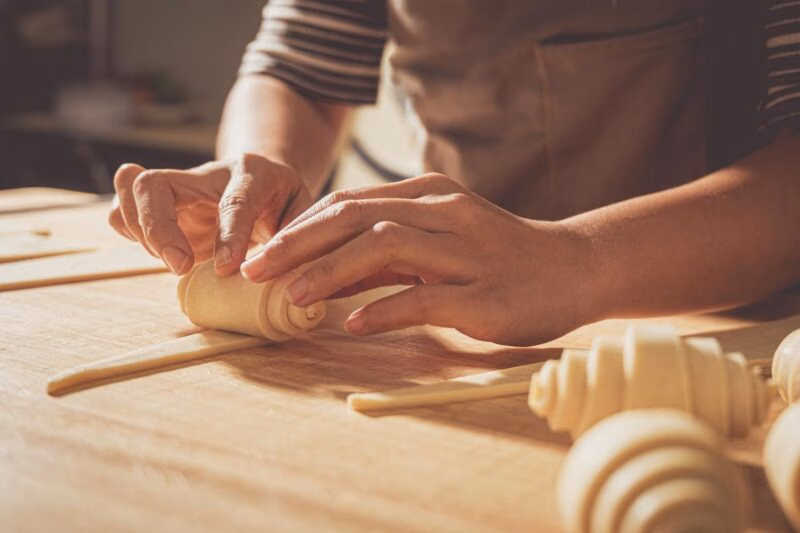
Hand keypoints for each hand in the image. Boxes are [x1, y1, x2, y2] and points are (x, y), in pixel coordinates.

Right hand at [108, 153, 311, 275]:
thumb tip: (277, 269)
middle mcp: (206, 175)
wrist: (263, 177)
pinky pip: (125, 210)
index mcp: (252, 173)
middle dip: (158, 228)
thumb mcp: (302, 212)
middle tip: (181, 267)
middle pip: (157, 184)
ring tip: (173, 261)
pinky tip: (160, 252)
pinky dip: (131, 232)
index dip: (228, 235)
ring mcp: (178, 188)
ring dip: (140, 230)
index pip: (233, 201)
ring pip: (132, 191)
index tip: (226, 268)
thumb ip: (293, 236)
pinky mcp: (160, 206)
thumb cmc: (284, 201)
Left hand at [241, 173, 600, 345]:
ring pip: (385, 247)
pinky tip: (354, 324)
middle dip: (299, 242)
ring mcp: (464, 251)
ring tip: (292, 296)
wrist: (575, 266)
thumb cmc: (500, 256)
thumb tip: (325, 271)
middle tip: (254, 269)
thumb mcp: (441, 240)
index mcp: (429, 195)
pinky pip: (425, 297)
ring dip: (331, 271)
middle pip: (356, 217)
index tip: (260, 252)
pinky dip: (385, 308)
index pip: (350, 203)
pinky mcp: (482, 293)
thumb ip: (389, 251)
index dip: (300, 227)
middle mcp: (443, 213)